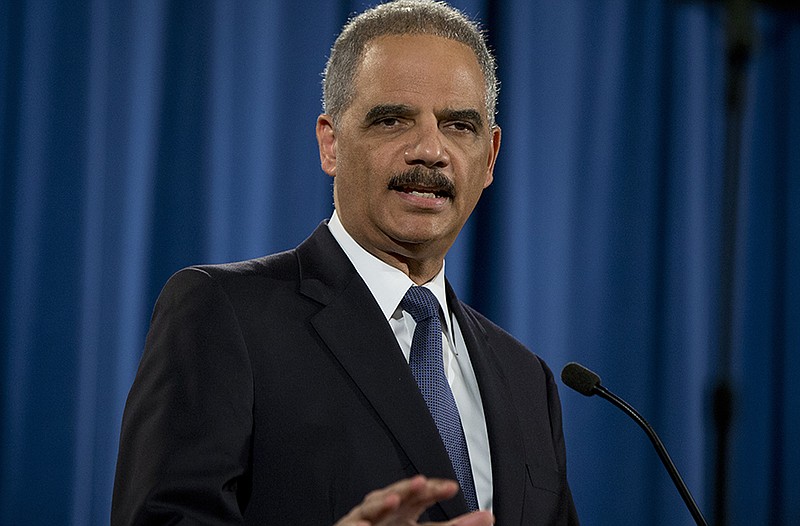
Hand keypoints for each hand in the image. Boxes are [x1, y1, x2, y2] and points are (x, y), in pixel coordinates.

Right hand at [334, 475, 494, 525]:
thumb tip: (488, 517)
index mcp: (405, 512)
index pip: (421, 497)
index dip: (434, 490)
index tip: (452, 487)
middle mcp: (385, 513)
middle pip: (396, 495)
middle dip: (407, 489)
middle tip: (422, 483)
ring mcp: (365, 521)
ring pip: (371, 508)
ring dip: (381, 503)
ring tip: (393, 500)